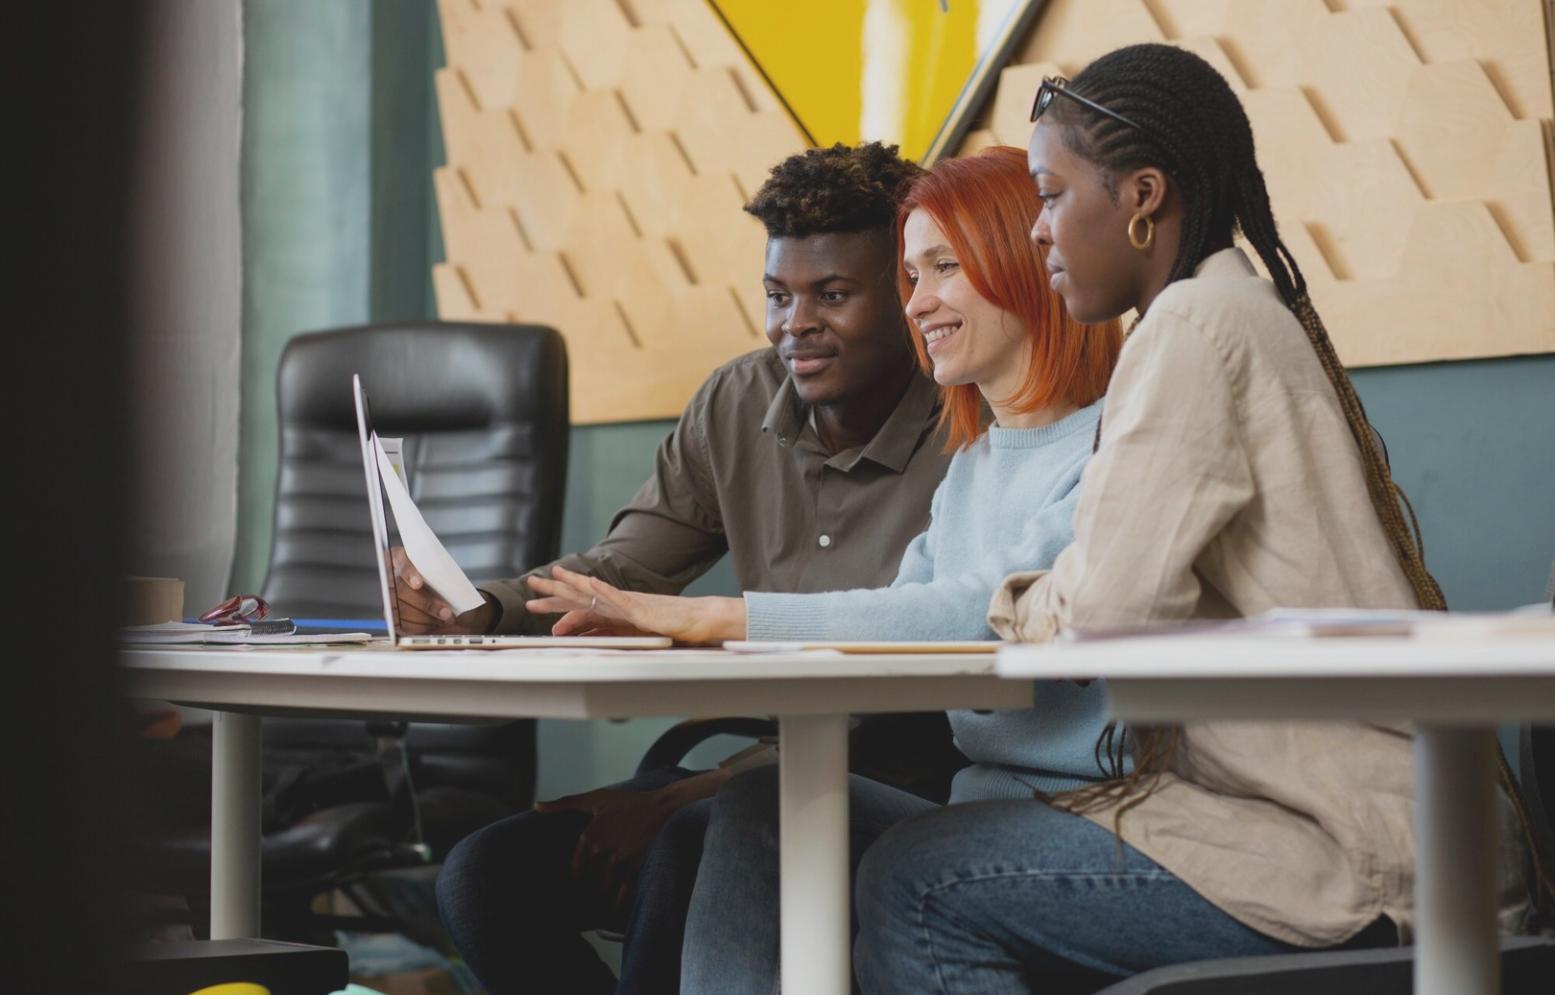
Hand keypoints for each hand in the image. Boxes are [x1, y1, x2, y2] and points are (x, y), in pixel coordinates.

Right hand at [390, 546, 493, 633]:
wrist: (454, 605)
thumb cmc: (450, 585)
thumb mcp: (449, 573)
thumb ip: (444, 571)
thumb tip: (449, 579)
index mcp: (403, 558)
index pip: (400, 560)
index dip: (407, 572)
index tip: (418, 584)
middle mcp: (392, 577)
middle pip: (400, 590)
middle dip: (426, 603)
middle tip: (446, 612)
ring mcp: (390, 598)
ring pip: (402, 610)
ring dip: (427, 617)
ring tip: (446, 618)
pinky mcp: (392, 617)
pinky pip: (403, 625)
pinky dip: (422, 626)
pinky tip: (436, 624)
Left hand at [524, 565, 745, 644]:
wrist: (697, 622)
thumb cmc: (670, 629)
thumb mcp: (631, 634)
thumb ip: (608, 633)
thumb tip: (583, 636)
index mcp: (613, 611)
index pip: (578, 605)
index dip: (556, 604)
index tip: (535, 604)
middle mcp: (617, 604)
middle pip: (580, 595)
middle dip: (553, 589)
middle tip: (530, 584)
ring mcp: (628, 604)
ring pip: (594, 592)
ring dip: (572, 583)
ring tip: (553, 574)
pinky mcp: (640, 609)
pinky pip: (618, 597)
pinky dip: (602, 590)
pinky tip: (588, 583)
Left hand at [534, 785, 687, 912]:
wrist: (659, 805)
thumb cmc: (625, 801)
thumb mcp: (594, 799)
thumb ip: (564, 803)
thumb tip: (536, 805)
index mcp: (589, 834)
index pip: (576, 864)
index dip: (573, 878)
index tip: (569, 888)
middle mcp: (602, 848)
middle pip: (588, 877)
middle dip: (584, 891)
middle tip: (576, 906)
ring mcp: (620, 856)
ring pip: (605, 883)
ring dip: (600, 896)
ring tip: (594, 908)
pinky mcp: (636, 862)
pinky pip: (625, 885)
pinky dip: (619, 898)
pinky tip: (615, 907)